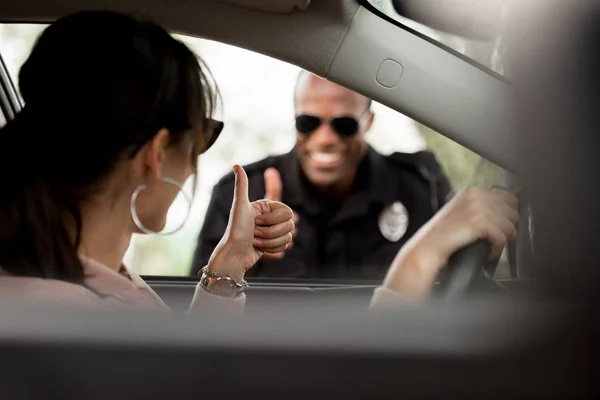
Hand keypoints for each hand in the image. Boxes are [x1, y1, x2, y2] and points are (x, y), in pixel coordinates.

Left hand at [207, 165, 294, 281]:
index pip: (288, 212)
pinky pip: (285, 246)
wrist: (234, 255)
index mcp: (266, 207)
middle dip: (271, 232)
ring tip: (255, 241)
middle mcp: (271, 217)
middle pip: (290, 225)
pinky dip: (272, 250)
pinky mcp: (274, 243)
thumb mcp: (239, 206)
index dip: (273, 219)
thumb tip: (236, 165)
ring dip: (270, 242)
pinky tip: (260, 249)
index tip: (256, 221)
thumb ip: (242, 185)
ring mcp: (273, 230)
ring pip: (289, 237)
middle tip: (255, 233)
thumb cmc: (235, 231)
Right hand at [382, 187, 517, 298]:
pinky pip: (502, 237)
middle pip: (513, 212)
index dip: (507, 214)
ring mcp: (478, 209)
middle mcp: (477, 196)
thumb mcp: (462, 211)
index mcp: (474, 191)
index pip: (509, 198)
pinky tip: (488, 251)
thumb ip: (481, 207)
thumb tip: (503, 214)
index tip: (501, 225)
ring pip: (510, 226)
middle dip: (507, 226)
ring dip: (503, 239)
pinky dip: (497, 248)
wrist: (430, 245)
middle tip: (496, 237)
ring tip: (491, 245)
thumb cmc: (444, 233)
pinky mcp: (479, 223)